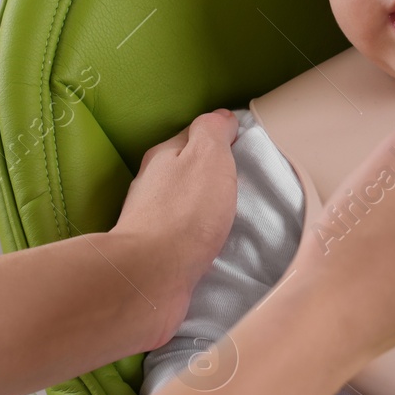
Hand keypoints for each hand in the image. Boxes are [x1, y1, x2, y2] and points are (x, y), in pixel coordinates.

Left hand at [110, 109, 239, 346]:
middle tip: (241, 183)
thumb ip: (214, 131)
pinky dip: (197, 235)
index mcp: (163, 156)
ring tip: (229, 216)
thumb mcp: (208, 156)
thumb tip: (222, 117)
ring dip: (203, 207)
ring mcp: (150, 220)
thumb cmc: (185, 213)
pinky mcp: (155, 253)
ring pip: (183, 204)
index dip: (220, 137)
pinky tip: (211, 243)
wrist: (152, 277)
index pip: (195, 135)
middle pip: (186, 170)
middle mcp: (151, 185)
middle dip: (211, 174)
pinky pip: (182, 236)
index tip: (244, 147)